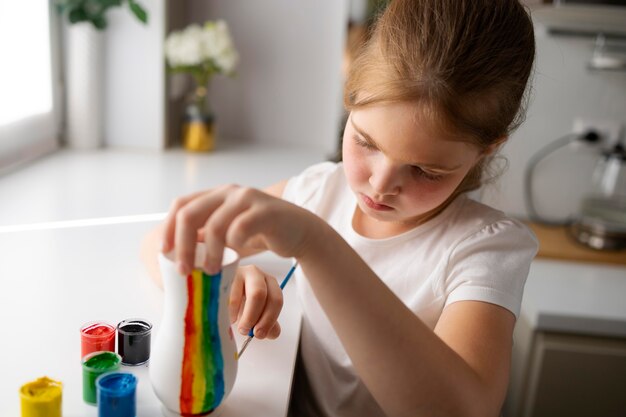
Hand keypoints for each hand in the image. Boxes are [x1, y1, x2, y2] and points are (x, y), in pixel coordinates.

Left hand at [160, 184, 319, 275]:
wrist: (299, 230)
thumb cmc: (261, 233)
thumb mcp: (229, 232)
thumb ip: (206, 234)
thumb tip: (176, 252)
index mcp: (216, 195)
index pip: (182, 205)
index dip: (169, 228)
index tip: (164, 252)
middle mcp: (229, 192)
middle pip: (190, 214)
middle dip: (182, 246)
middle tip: (184, 270)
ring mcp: (247, 199)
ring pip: (214, 225)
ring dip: (209, 253)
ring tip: (211, 271)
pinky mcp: (265, 211)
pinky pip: (240, 228)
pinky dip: (234, 244)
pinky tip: (237, 253)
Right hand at [229, 265, 282, 338]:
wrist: (220, 293)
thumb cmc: (242, 304)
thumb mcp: (257, 314)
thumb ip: (268, 324)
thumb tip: (271, 332)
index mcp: (270, 283)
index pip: (276, 299)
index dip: (269, 319)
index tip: (260, 334)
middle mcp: (256, 274)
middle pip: (259, 294)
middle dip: (254, 316)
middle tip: (247, 332)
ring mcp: (239, 272)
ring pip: (241, 294)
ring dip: (243, 315)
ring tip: (238, 326)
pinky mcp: (224, 276)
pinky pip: (228, 294)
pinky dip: (230, 310)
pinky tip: (230, 317)